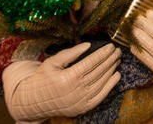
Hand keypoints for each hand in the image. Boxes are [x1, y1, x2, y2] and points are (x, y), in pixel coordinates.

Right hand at [3, 42, 120, 121]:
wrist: (34, 102)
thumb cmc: (43, 79)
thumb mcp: (52, 62)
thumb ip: (71, 53)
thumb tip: (88, 44)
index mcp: (68, 77)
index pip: (92, 62)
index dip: (103, 53)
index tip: (111, 46)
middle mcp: (77, 90)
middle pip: (99, 71)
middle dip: (111, 59)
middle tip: (118, 50)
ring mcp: (81, 100)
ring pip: (102, 82)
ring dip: (112, 69)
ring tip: (117, 60)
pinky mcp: (83, 108)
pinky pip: (101, 95)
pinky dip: (111, 85)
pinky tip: (116, 75)